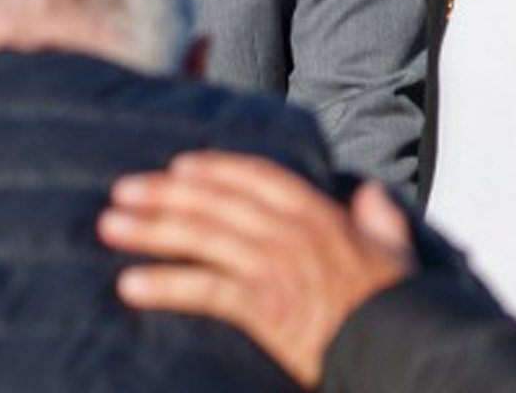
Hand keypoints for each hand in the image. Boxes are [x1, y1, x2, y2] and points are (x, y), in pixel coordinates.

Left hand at [98, 151, 414, 387]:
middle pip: (216, 202)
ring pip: (202, 238)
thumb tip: (372, 193)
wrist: (405, 350)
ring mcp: (277, 267)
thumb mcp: (398, 254)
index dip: (215, 168)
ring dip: (151, 232)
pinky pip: (205, 290)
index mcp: (321, 216)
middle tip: (122, 190)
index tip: (180, 165)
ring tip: (110, 228)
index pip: (258, 177)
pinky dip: (165, 285)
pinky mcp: (266, 307)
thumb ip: (381, 219)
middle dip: (165, 194)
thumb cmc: (399, 308)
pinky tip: (130, 286)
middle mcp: (293, 233)